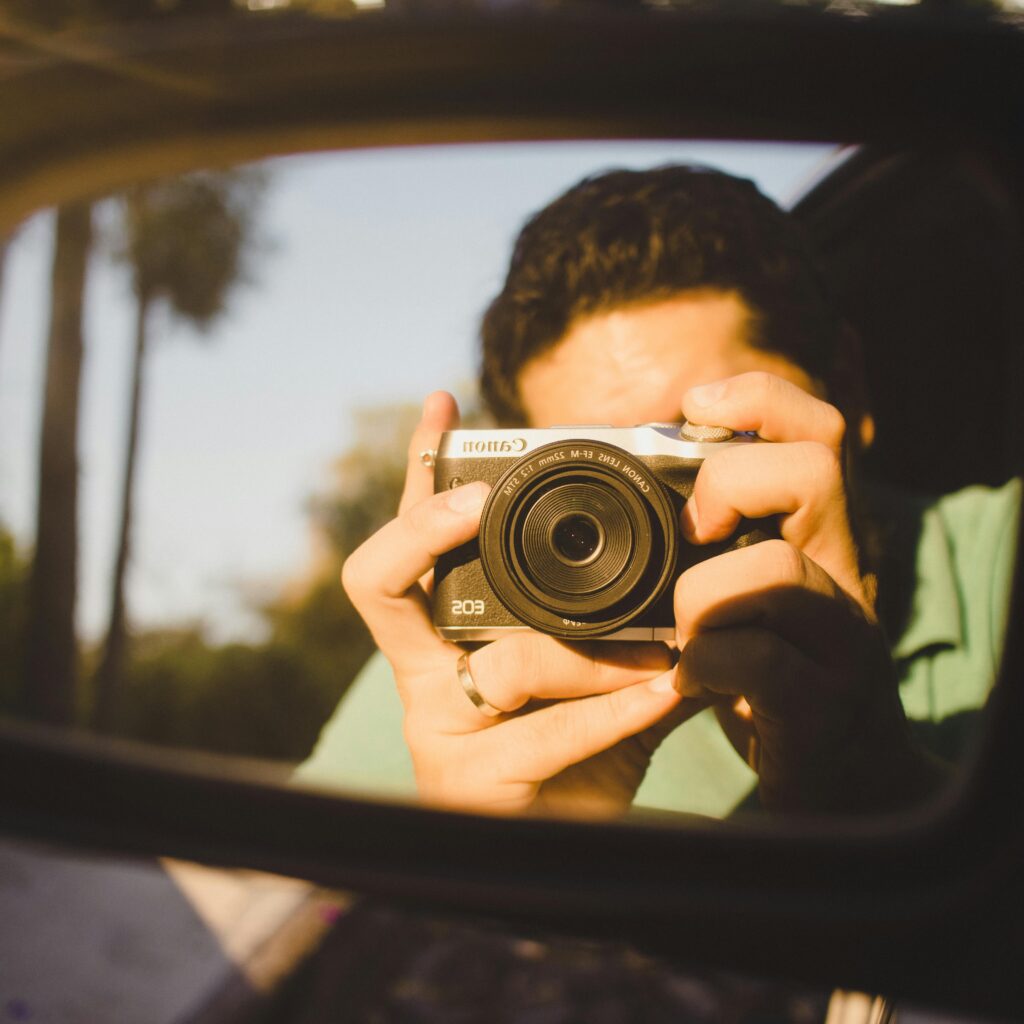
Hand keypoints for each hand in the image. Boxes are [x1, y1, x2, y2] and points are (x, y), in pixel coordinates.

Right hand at [342, 391, 693, 816]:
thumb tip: (684, 543)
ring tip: (660, 656)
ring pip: (504, 661)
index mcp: (445, 636)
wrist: (578, 857)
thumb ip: (623, 617)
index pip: (411, 542)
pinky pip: (547, 730)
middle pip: (380, 579)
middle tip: (483, 501)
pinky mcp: (467, 785)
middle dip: (428, 525)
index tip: (445, 405)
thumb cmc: (586, 750)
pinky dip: (615, 711)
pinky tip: (666, 694)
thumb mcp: (604, 671)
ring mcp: (436, 729)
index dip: (417, 472)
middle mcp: (423, 674)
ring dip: (593, 656)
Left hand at [674, 372, 943, 813]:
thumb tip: (642, 485)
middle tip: (693, 532)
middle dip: (729, 484)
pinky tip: (694, 679)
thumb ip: (722, 546)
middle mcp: (847, 577)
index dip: (760, 398)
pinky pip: (758, 660)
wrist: (843, 783)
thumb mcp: (753, 599)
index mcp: (825, 541)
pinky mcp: (820, 705)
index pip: (820, 434)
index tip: (694, 406)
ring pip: (776, 570)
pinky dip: (705, 663)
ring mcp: (842, 642)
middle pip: (814, 471)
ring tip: (685, 629)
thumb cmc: (776, 679)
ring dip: (702, 595)